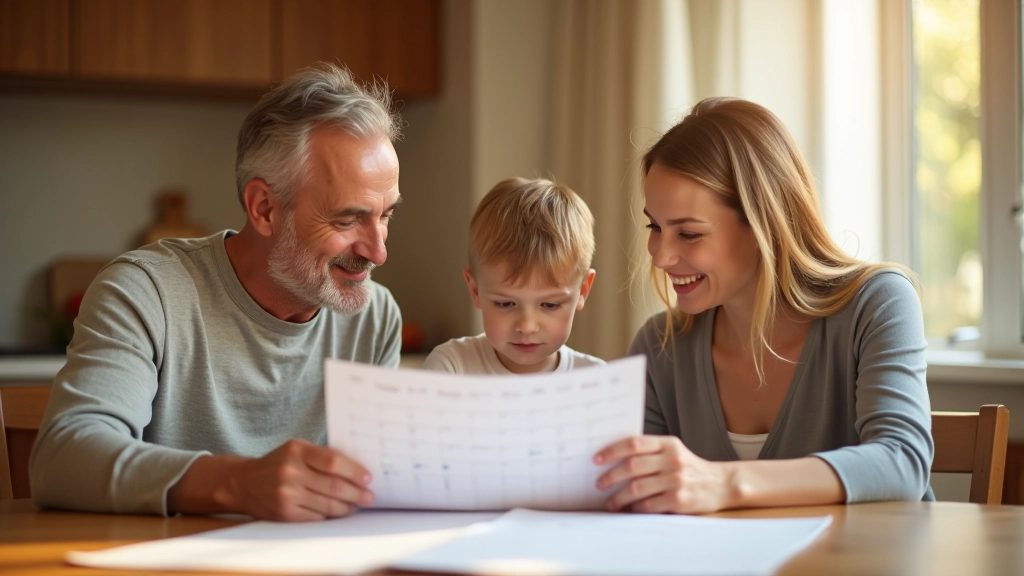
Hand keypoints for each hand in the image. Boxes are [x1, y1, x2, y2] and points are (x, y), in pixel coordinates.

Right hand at [189, 439, 372, 521]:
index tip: (368, 478)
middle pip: (334, 486)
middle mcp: (291, 472)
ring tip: (356, 504)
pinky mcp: (285, 513)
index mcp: (296, 451)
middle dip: (356, 493)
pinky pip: (316, 517)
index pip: (334, 462)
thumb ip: (322, 455)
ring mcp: (287, 494)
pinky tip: (338, 511)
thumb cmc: (277, 463)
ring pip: (328, 504)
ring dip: (347, 507)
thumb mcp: (296, 449)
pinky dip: (330, 515)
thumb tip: (356, 469)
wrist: (242, 483)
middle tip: (369, 496)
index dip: (355, 471)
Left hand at [594, 435, 736, 513]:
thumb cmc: (690, 468)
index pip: (634, 443)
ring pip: (637, 488)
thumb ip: (650, 452)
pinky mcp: (679, 500)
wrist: (722, 484)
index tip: (597, 460)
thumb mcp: (674, 452)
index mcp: (668, 444)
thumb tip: (613, 461)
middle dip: (610, 476)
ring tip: (610, 502)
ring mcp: (676, 480)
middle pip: (632, 466)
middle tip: (599, 484)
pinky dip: (635, 508)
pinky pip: (649, 505)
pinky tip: (629, 510)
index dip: (612, 451)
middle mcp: (672, 460)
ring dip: (619, 497)